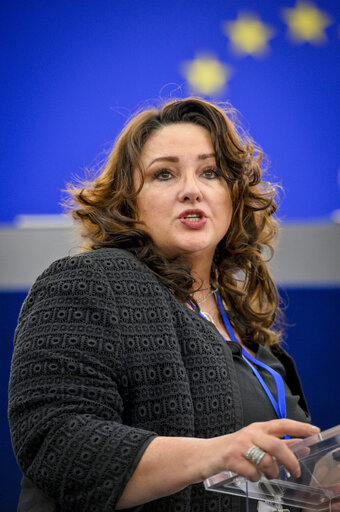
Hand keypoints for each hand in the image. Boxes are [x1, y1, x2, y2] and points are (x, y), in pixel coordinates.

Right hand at [198, 419, 319, 482]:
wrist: (206, 455)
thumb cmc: (234, 450)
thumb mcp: (256, 442)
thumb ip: (278, 444)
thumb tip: (301, 445)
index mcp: (258, 428)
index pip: (282, 424)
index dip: (299, 427)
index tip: (314, 431)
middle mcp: (250, 433)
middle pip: (277, 445)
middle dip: (290, 461)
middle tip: (295, 472)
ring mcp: (240, 445)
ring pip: (265, 460)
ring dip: (271, 472)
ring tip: (268, 474)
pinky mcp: (231, 458)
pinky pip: (252, 472)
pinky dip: (255, 478)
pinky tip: (251, 475)